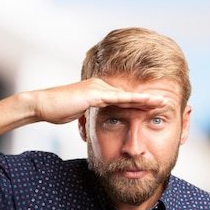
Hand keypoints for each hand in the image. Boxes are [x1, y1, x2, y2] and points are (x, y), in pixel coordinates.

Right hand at [27, 78, 167, 124]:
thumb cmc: (55, 111)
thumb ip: (88, 115)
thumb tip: (94, 123)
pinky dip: (135, 100)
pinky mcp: (95, 94)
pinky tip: (148, 102)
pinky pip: (120, 98)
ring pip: (129, 94)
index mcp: (98, 92)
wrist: (41, 105)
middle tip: (168, 101)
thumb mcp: (76, 114)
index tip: (155, 107)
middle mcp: (101, 86)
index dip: (140, 102)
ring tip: (164, 101)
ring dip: (148, 98)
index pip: (123, 98)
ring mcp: (99, 89)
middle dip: (149, 98)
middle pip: (130, 94)